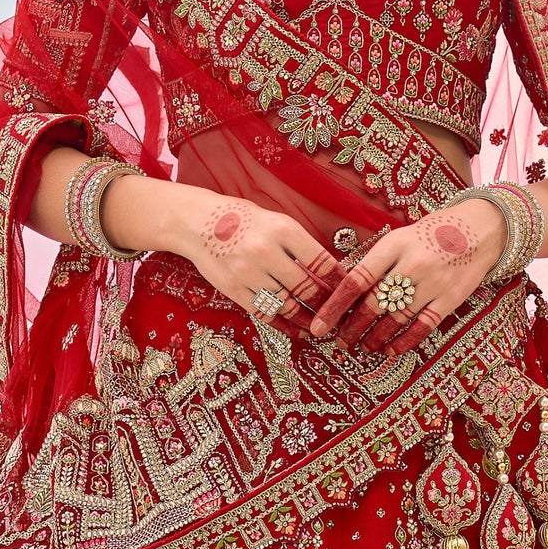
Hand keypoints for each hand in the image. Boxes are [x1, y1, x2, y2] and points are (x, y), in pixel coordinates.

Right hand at [166, 191, 344, 329]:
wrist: (196, 222)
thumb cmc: (241, 218)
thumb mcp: (274, 220)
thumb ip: (298, 244)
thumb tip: (330, 272)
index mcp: (282, 229)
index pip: (320, 262)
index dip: (339, 282)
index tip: (351, 293)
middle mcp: (265, 251)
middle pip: (306, 287)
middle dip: (326, 305)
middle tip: (339, 316)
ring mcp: (247, 272)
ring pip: (286, 304)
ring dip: (306, 319)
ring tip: (319, 327)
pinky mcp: (233, 288)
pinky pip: (264, 313)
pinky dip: (283, 324)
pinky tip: (295, 330)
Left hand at [307, 199, 506, 354]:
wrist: (481, 227)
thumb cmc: (433, 232)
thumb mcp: (401, 236)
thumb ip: (377, 261)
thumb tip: (342, 289)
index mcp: (394, 244)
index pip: (356, 280)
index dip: (335, 306)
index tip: (319, 326)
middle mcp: (413, 262)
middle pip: (373, 304)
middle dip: (352, 328)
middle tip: (340, 342)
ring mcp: (434, 282)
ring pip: (396, 319)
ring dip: (374, 338)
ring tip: (363, 347)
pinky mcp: (452, 297)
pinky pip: (423, 326)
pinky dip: (403, 342)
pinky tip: (389, 350)